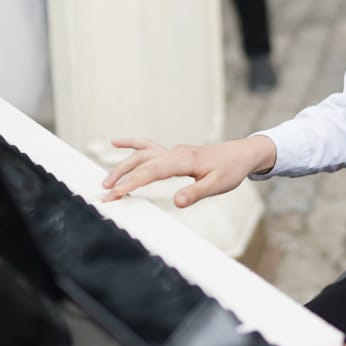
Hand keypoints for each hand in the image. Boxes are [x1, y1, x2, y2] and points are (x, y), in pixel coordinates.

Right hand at [101, 135, 275, 206]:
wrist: (241, 154)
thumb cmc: (231, 170)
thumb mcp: (218, 185)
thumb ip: (196, 193)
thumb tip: (177, 202)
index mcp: (183, 160)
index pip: (151, 172)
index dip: (131, 183)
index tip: (115, 194)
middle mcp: (174, 153)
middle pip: (141, 163)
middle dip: (121, 178)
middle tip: (104, 194)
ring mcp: (172, 151)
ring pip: (141, 154)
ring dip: (122, 165)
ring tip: (106, 180)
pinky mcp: (173, 153)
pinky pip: (148, 146)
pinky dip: (131, 144)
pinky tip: (116, 142)